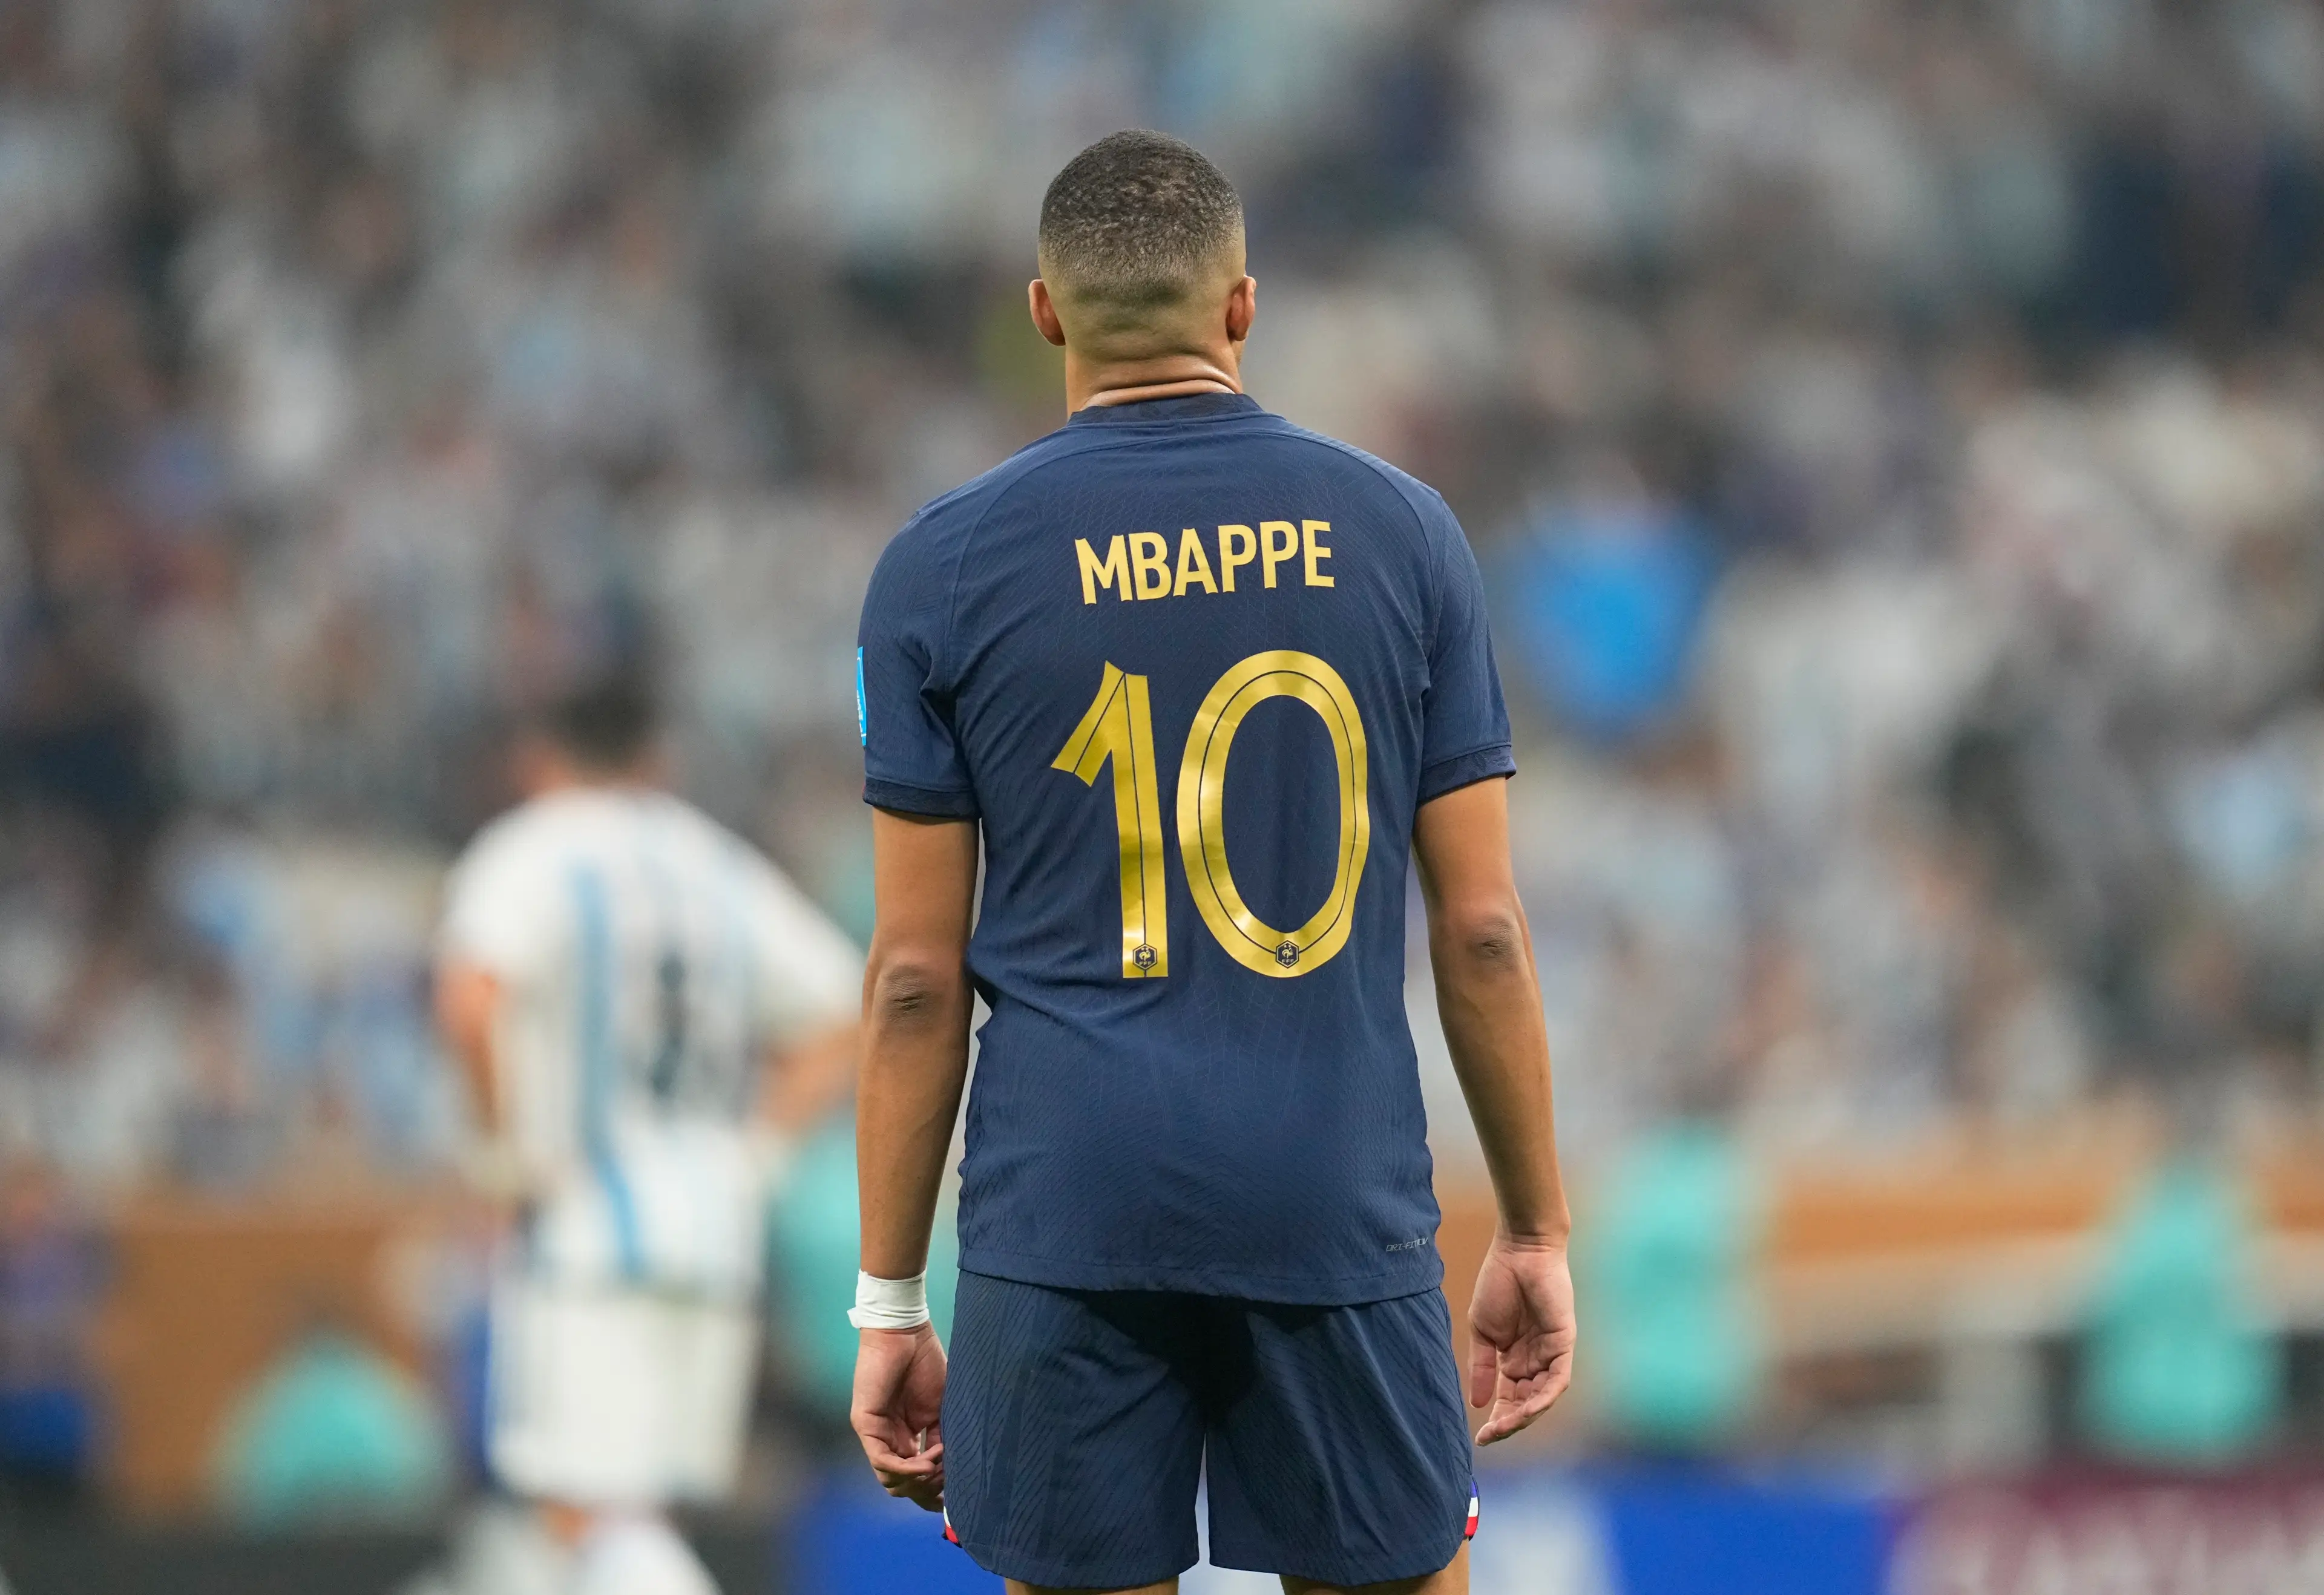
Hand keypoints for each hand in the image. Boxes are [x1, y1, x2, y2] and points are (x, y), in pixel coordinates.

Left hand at [851, 1323, 947, 1508]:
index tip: (952, 1499)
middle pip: (903, 1486)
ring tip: (938, 1466)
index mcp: (907, 1436)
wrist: (906, 1334)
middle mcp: (890, 1440)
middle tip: (947, 1481)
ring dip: (919, 1481)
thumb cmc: (925, 1363)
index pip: (914, 1478)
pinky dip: (906, 1469)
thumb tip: (949, 1470)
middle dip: (928, 1491)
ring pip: (891, 1481)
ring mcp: (876, 1435)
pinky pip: (882, 1462)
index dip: (932, 1493)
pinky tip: (927, 1463)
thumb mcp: (941, 1408)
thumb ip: (941, 1438)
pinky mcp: (866, 1426)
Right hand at [1467, 1232, 1575, 1444]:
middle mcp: (1535, 1361)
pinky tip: (1527, 1409)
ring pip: (1542, 1397)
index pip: (1509, 1398)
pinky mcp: (1564, 1344)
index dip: (1497, 1419)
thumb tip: (1477, 1403)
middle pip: (1526, 1403)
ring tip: (1504, 1426)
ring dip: (1524, 1415)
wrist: (1519, 1252)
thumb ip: (1482, 1367)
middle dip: (1509, 1423)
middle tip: (1490, 1437)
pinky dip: (1544, 1397)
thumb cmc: (1498, 1284)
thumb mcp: (1483, 1332)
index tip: (1481, 1438)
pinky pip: (1558, 1379)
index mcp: (1515, 1358)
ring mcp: (1551, 1354)